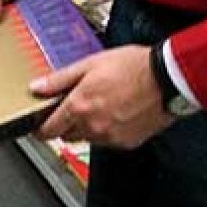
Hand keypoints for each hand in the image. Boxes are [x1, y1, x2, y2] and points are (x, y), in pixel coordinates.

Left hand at [30, 45, 175, 148]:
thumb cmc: (134, 67)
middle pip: (65, 135)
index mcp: (79, 107)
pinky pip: (107, 141)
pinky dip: (107, 131)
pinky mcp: (126, 143)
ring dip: (87, 127)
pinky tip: (116, 113)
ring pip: (87, 138)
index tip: (39, 124)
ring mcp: (109, 137)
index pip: (48, 129)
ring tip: (101, 104)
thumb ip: (59, 79)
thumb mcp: (90, 64)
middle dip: (65, 124)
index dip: (40, 127)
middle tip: (74, 106)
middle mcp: (92, 126)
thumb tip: (36, 87)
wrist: (169, 79)